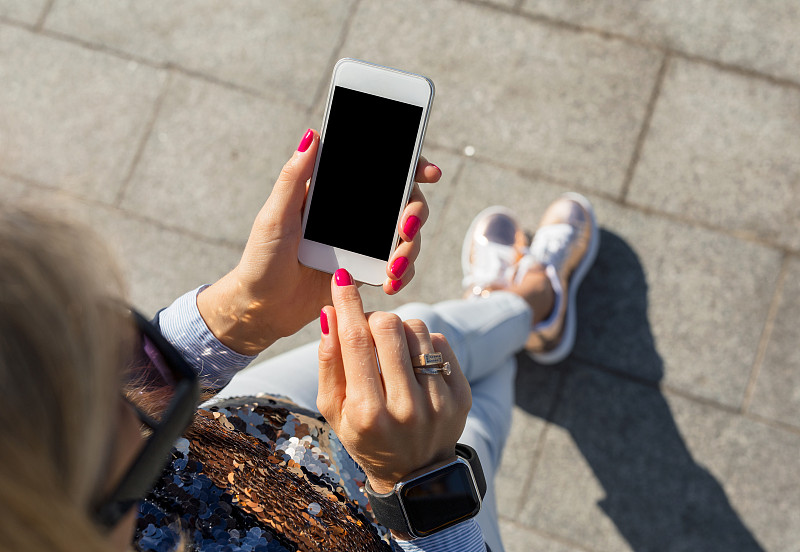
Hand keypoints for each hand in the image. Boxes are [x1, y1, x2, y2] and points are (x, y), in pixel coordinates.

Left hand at [197, 129, 442, 355]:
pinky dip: (401, 276)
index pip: (380, 172)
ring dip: (410, 250)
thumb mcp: (274, 215)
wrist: (262, 308)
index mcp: (337, 194)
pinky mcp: (366, 272)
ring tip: (392, 269)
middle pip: (405, 203)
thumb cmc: (261, 258)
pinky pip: (397, 270)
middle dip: (416, 213)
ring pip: (407, 238)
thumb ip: (294, 177)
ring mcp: (363, 244)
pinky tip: (388, 284)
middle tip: (407, 228)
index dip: (411, 167)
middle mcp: (355, 215)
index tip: (428, 172)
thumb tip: (313, 134)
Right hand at [316, 269, 471, 494]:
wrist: (414, 473)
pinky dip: (422, 343)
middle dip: (373, 318)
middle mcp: (407, 407)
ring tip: (391, 350)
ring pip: (417, 328)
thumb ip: (329, 362)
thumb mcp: (334, 409)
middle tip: (367, 329)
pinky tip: (413, 362)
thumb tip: (329, 314)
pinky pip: (440, 342)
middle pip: (389, 327)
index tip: (342, 278)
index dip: (347, 303)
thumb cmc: (364, 436)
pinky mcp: (461, 395)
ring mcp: (439, 401)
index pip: (355, 341)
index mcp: (368, 413)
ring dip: (399, 329)